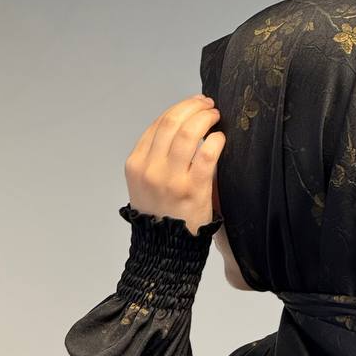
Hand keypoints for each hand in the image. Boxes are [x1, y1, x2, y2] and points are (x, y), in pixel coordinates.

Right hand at [125, 93, 224, 236]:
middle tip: (208, 106)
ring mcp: (171, 180)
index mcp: (136, 165)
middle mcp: (150, 170)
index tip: (194, 105)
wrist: (166, 251)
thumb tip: (182, 126)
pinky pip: (206, 154)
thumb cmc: (161, 216)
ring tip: (215, 117)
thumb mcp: (145, 184)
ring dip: (205, 118)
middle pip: (172, 122)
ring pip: (188, 132)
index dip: (179, 108)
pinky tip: (220, 139)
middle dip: (193, 107)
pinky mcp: (192, 190)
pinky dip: (215, 140)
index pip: (158, 124)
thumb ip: (155, 157)